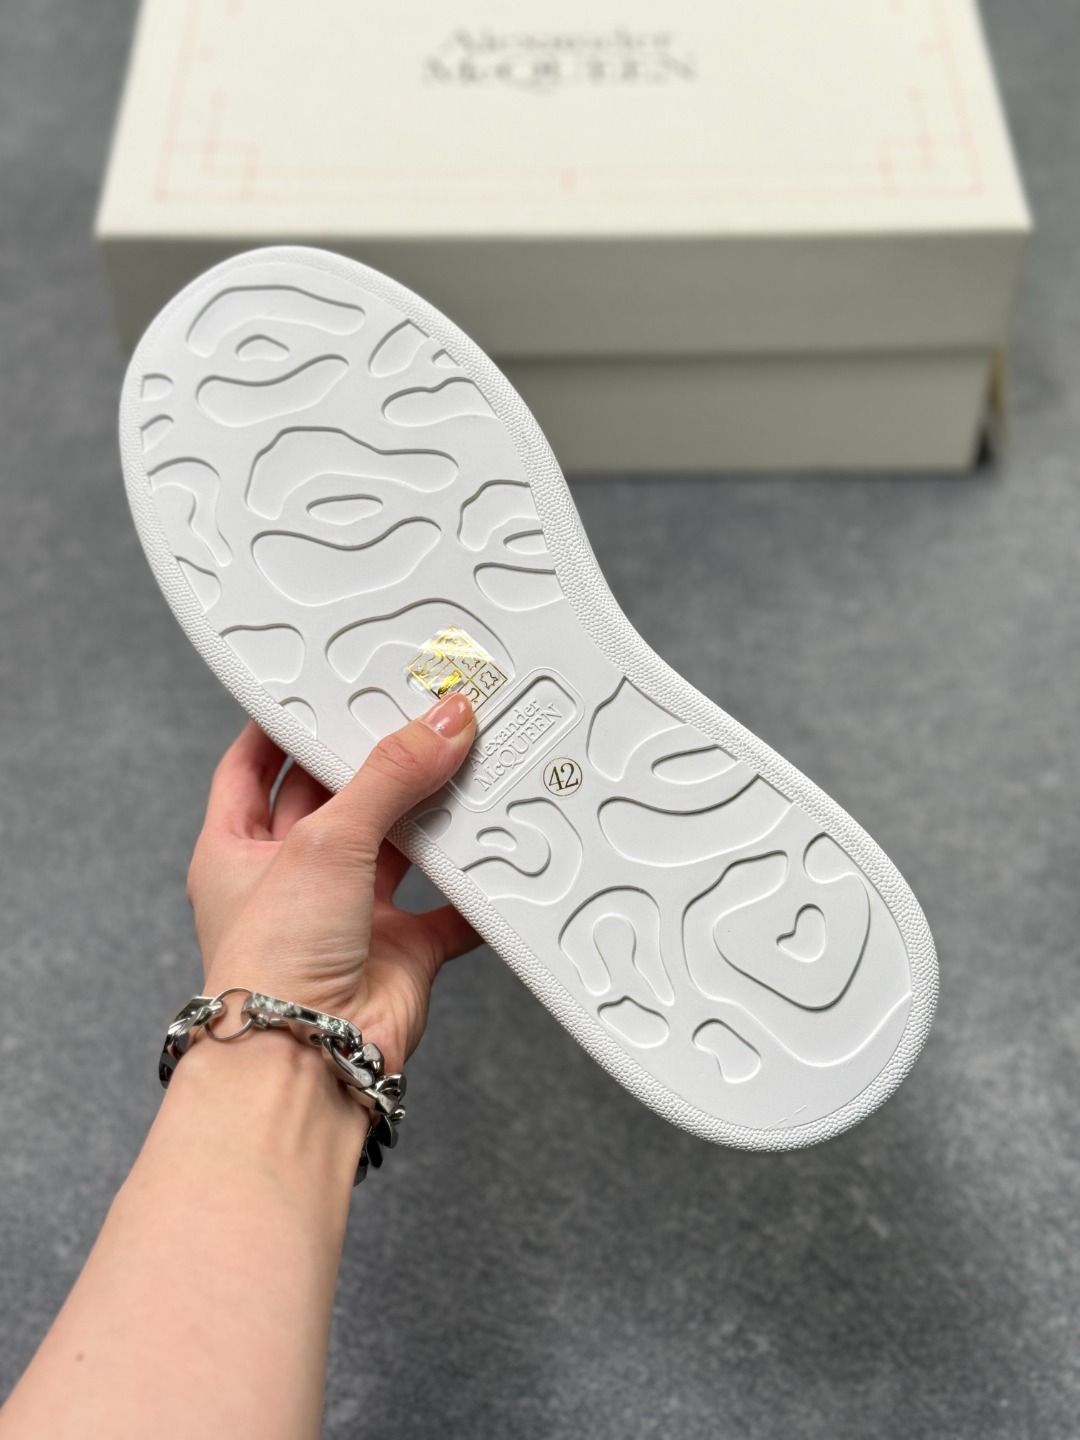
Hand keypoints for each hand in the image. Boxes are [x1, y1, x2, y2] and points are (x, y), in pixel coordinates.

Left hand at [185, 691, 479, 1072]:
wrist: (306, 1061)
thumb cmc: (272, 963)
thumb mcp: (325, 840)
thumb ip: (388, 776)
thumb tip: (442, 723)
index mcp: (238, 847)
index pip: (254, 763)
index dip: (286, 722)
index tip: (326, 683)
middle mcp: (291, 879)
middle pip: (339, 798)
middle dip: (377, 759)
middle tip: (419, 710)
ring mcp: (347, 915)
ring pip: (399, 846)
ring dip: (432, 814)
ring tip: (468, 761)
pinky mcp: (400, 951)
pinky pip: (449, 910)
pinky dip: (476, 888)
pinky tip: (501, 852)